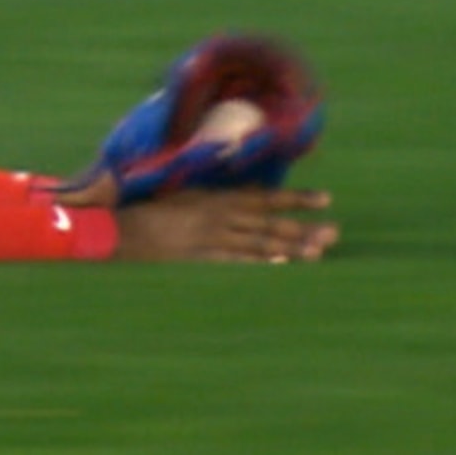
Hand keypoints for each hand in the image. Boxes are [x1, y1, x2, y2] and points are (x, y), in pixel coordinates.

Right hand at [110, 187, 338, 263]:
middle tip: (334, 233)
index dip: (297, 198)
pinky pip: (238, 261)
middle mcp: (220, 216)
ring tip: (318, 253)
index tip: (326, 199)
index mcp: (218, 196)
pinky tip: (282, 264)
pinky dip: (262, 262)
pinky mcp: (202, 258)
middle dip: (303, 228)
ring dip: (290, 249)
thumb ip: (220, 192)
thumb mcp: (187, 190)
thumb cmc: (150, 205)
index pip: (266, 197)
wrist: (122, 227)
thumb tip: (253, 192)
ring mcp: (212, 239)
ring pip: (260, 243)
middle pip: (270, 223)